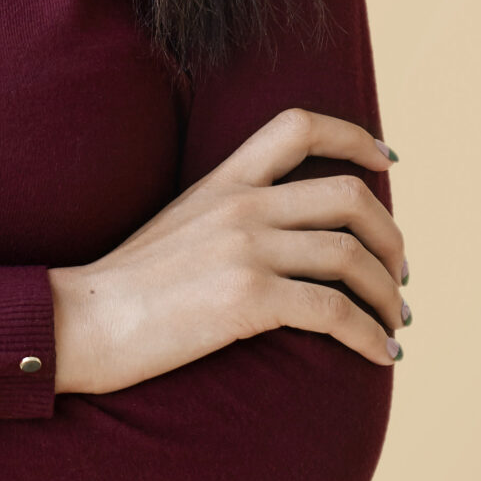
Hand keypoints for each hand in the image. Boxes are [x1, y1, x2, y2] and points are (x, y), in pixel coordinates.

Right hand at [48, 107, 405, 391]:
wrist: (83, 320)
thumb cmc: (129, 286)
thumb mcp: (182, 225)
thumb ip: (233, 215)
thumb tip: (290, 235)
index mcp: (224, 180)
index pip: (299, 126)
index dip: (353, 137)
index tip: (385, 162)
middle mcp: (241, 205)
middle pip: (349, 197)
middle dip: (390, 237)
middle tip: (398, 274)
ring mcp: (245, 249)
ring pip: (351, 256)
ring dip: (387, 295)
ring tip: (395, 323)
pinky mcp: (247, 299)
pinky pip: (334, 311)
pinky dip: (369, 335)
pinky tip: (380, 354)